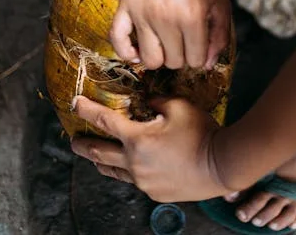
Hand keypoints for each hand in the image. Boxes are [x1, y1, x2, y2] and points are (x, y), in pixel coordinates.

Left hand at [70, 95, 229, 201]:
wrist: (222, 165)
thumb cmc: (202, 133)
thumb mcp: (179, 106)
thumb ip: (157, 102)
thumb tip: (147, 103)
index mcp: (136, 139)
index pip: (104, 121)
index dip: (86, 110)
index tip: (74, 103)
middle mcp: (134, 163)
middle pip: (98, 153)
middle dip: (82, 145)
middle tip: (73, 140)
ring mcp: (143, 181)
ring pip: (113, 171)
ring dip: (101, 161)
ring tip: (96, 156)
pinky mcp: (154, 193)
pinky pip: (133, 180)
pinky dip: (127, 170)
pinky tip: (129, 167)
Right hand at [109, 0, 230, 69]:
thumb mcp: (221, 3)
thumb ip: (219, 37)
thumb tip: (207, 66)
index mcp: (192, 17)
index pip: (195, 61)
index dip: (201, 57)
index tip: (200, 44)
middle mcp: (165, 17)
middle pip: (172, 62)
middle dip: (182, 56)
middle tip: (185, 39)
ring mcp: (142, 12)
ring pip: (149, 58)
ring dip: (160, 57)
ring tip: (166, 43)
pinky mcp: (126, 5)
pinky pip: (117, 39)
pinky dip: (125, 52)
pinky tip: (136, 53)